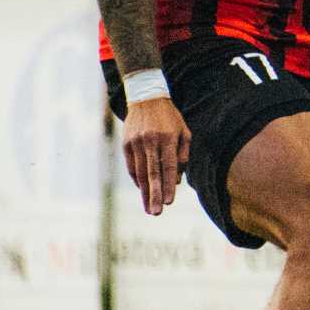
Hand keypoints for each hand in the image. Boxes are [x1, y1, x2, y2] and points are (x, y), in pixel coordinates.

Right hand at [122, 96, 192, 215]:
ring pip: (140, 172)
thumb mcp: (184, 132)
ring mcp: (136, 142)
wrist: (146, 97)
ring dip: (144, 192)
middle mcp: (151, 141)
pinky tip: (142, 191)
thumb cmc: (170, 118)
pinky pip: (131, 166)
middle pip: (152, 173)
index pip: (168, 167)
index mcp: (168, 138)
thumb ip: (183, 155)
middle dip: (155, 195)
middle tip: (156, 213)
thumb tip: (178, 180)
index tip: (169, 202)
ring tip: (149, 208)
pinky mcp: (126, 144)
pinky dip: (137, 180)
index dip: (169, 185)